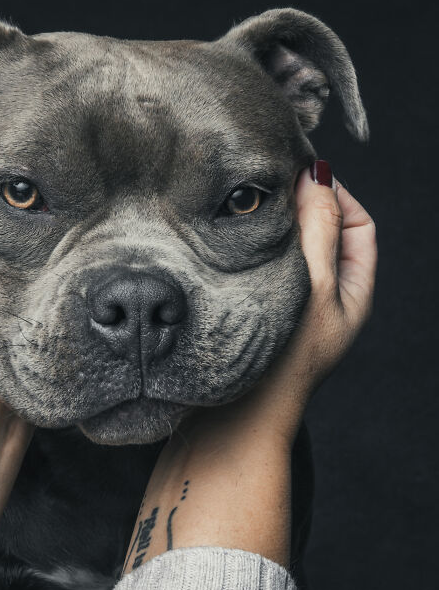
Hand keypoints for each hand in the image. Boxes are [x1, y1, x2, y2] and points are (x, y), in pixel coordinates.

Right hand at [226, 160, 377, 440]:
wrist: (240, 415)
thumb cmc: (286, 358)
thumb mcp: (313, 287)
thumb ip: (318, 229)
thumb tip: (318, 175)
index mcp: (354, 289)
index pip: (358, 224)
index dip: (336, 194)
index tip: (302, 174)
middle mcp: (326, 293)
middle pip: (324, 232)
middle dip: (302, 205)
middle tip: (269, 185)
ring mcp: (292, 300)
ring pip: (290, 247)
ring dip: (273, 225)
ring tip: (247, 209)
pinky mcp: (261, 306)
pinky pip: (264, 263)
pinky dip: (253, 246)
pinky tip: (230, 240)